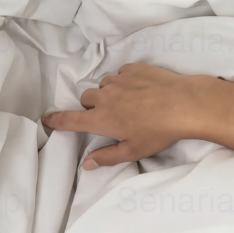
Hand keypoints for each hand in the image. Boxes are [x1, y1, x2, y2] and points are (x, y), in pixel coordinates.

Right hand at [44, 64, 210, 168]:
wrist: (186, 104)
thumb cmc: (158, 132)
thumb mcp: (132, 151)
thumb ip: (106, 157)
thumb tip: (87, 164)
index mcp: (101, 120)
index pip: (70, 120)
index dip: (56, 120)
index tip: (47, 119)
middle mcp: (105, 98)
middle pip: (86, 99)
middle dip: (91, 107)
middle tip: (108, 117)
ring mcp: (119, 80)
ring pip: (103, 86)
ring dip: (108, 94)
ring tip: (126, 103)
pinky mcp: (134, 69)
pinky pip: (120, 74)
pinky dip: (123, 81)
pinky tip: (138, 90)